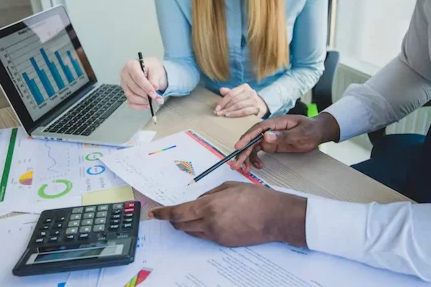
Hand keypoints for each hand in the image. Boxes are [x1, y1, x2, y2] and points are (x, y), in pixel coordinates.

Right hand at [120, 57, 167, 109]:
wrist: (153, 72)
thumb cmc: (153, 69)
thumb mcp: (156, 70)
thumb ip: (154, 79)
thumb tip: (154, 88)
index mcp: (131, 65)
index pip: (137, 77)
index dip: (146, 87)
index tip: (154, 93)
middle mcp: (125, 74)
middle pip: (134, 88)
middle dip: (147, 95)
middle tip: (158, 98)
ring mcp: (124, 85)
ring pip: (131, 97)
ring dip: (144, 101)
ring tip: (154, 100)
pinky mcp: (126, 93)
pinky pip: (131, 103)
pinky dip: (139, 106)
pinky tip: (147, 104)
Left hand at [149, 182, 306, 246]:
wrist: (275, 217)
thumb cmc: (256, 198)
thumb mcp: (229, 187)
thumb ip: (209, 194)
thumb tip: (197, 201)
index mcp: (209, 206)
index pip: (178, 213)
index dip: (163, 214)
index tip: (155, 213)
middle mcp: (209, 223)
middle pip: (181, 225)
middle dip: (174, 219)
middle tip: (172, 213)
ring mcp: (216, 235)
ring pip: (192, 231)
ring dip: (187, 224)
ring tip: (195, 215)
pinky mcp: (224, 243)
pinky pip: (205, 236)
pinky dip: (202, 228)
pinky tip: (212, 220)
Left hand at [215, 84, 267, 117]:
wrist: (261, 105)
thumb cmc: (247, 99)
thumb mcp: (238, 94)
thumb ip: (230, 93)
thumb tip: (221, 90)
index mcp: (244, 87)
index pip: (231, 94)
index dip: (223, 101)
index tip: (217, 108)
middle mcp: (250, 92)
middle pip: (235, 100)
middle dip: (225, 107)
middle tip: (218, 113)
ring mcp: (254, 100)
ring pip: (239, 106)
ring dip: (229, 111)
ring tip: (223, 115)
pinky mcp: (257, 108)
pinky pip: (245, 112)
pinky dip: (236, 114)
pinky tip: (230, 116)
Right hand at [231, 113, 339, 171]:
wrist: (317, 132)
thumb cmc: (311, 130)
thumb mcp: (301, 133)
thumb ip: (284, 136)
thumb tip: (265, 136)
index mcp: (276, 123)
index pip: (257, 129)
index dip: (247, 137)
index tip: (238, 147)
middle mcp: (269, 129)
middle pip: (252, 139)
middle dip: (243, 152)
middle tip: (236, 164)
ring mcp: (268, 137)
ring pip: (252, 146)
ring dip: (246, 157)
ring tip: (243, 169)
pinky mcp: (270, 144)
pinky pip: (258, 151)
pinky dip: (254, 159)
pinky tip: (257, 166)